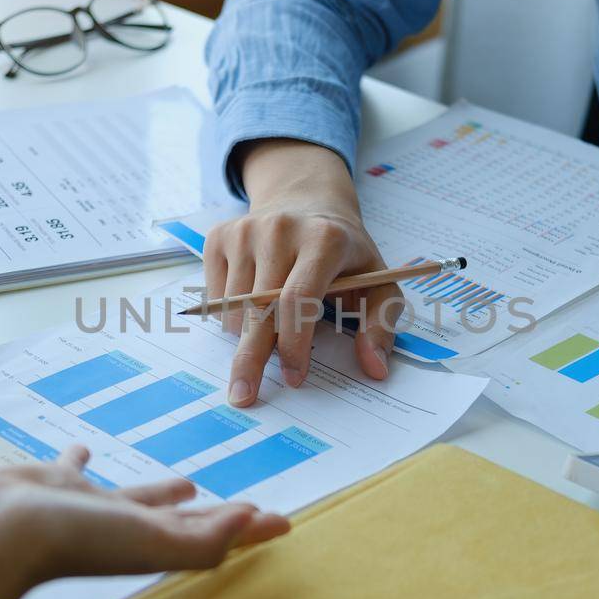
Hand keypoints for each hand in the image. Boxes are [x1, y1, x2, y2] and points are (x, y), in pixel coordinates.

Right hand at [0, 445, 290, 583]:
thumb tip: (252, 522)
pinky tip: (84, 451)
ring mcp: (88, 506)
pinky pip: (73, 467)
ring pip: (137, 497)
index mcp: (154, 542)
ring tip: (187, 482)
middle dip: (215, 515)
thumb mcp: (152, 540)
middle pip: (186, 521)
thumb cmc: (75, 540)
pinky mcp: (52, 485)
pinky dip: (81, 460)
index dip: (248, 531)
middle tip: (245, 506)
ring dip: (162, 492)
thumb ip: (205, 537)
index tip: (281, 522)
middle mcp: (126, 528)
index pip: (215, 536)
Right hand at [205, 140, 402, 406]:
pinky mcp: (219, 235)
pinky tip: (253, 302)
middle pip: (258, 309)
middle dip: (249, 359)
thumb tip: (374, 368)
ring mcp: (245, 230)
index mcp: (324, 240)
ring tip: (270, 326)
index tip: (294, 378)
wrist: (306, 202)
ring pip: (234, 307)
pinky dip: (230, 314)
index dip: (293, 344)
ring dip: (247, 335)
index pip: (298, 299)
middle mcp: (280, 229)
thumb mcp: (377, 280)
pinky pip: (215, 295)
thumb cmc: (344, 253)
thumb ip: (382, 324)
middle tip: (243, 396)